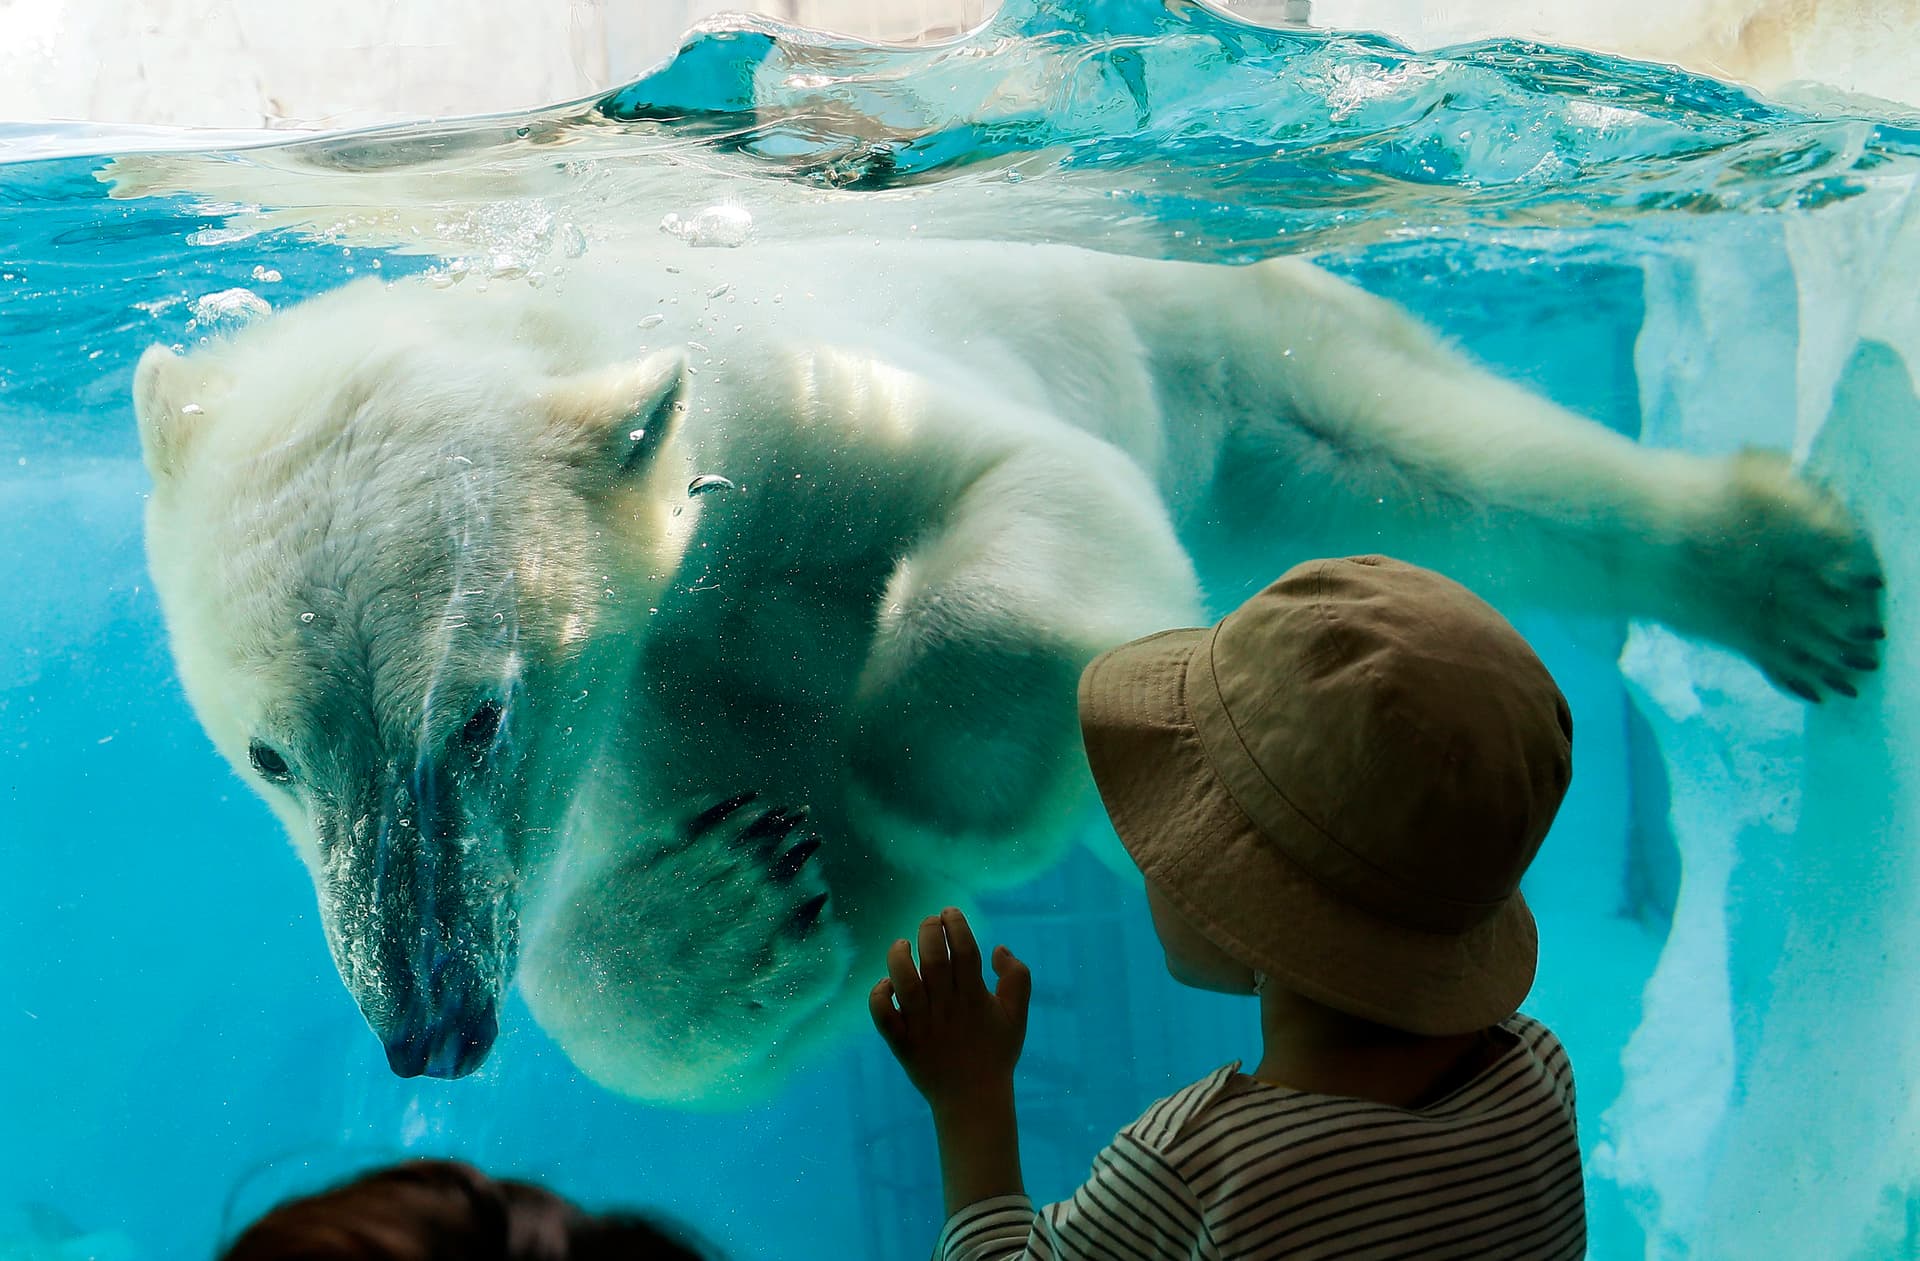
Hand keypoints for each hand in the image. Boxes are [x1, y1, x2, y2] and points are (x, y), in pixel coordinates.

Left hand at [869, 907, 1031, 1115]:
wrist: (973, 1100)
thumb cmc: (996, 1053)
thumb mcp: (1018, 1016)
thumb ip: (1018, 977)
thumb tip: (998, 947)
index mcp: (975, 999)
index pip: (965, 950)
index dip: (956, 925)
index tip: (950, 913)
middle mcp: (947, 1009)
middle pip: (934, 960)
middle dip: (929, 932)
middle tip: (929, 922)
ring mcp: (922, 1026)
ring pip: (904, 983)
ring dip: (899, 957)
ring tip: (902, 944)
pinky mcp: (902, 1043)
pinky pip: (883, 1016)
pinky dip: (879, 995)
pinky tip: (887, 984)